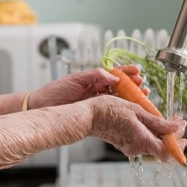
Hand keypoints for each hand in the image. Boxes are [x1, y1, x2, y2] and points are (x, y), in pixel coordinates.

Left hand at [29, 65, 148, 108]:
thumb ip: (95, 76)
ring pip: (119, 99)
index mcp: (93, 79)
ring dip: (131, 98)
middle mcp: (97, 90)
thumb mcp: (75, 79)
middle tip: (143, 87)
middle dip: (134, 86)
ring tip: (142, 97)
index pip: (115, 74)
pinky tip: (130, 111)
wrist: (42, 107)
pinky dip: (122, 111)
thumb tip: (113, 76)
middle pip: (121, 87)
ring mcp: (97, 102)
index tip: (137, 72)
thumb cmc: (55, 91)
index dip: (127, 73)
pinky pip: (111, 111)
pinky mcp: (94, 114)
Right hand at [86, 96, 186, 162]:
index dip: (178, 143)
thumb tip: (175, 127)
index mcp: (141, 140)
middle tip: (177, 121)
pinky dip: (150, 132)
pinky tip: (150, 120)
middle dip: (172, 135)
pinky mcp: (125, 144)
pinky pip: (143, 141)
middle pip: (161, 148)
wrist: (88, 116)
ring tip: (165, 118)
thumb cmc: (108, 110)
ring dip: (162, 133)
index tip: (183, 127)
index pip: (167, 152)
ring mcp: (130, 147)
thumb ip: (157, 122)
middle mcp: (136, 148)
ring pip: (153, 143)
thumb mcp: (136, 110)